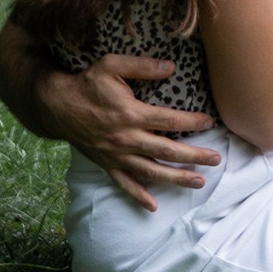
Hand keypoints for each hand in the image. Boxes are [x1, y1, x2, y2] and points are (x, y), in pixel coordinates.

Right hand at [38, 55, 216, 211]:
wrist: (55, 105)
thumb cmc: (86, 84)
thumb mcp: (111, 66)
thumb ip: (142, 66)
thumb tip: (172, 66)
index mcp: (131, 114)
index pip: (169, 120)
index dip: (192, 121)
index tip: (210, 121)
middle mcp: (126, 139)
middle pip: (166, 151)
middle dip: (194, 156)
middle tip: (216, 159)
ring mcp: (116, 155)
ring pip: (150, 171)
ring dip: (176, 178)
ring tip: (199, 181)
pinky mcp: (106, 164)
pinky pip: (124, 183)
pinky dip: (138, 196)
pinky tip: (154, 206)